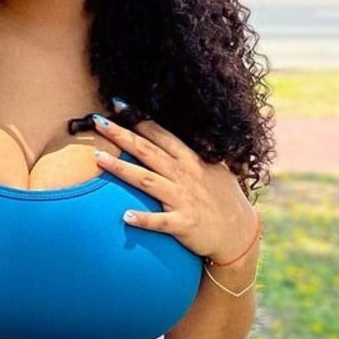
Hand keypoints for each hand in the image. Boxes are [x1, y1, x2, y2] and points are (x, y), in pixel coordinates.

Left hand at [91, 114, 258, 263]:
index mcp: (190, 160)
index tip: (117, 104)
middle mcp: (185, 175)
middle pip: (147, 151)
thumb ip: (195, 153)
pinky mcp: (184, 224)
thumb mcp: (215, 168)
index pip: (160, 135)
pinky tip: (124, 216)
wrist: (240, 234)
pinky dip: (144, 219)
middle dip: (122, 135)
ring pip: (147, 180)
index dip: (138, 119)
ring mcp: (184, 199)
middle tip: (98, 121)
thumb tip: (183, 135)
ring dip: (122, 169)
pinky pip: (161, 221)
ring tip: (98, 158)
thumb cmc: (225, 200)